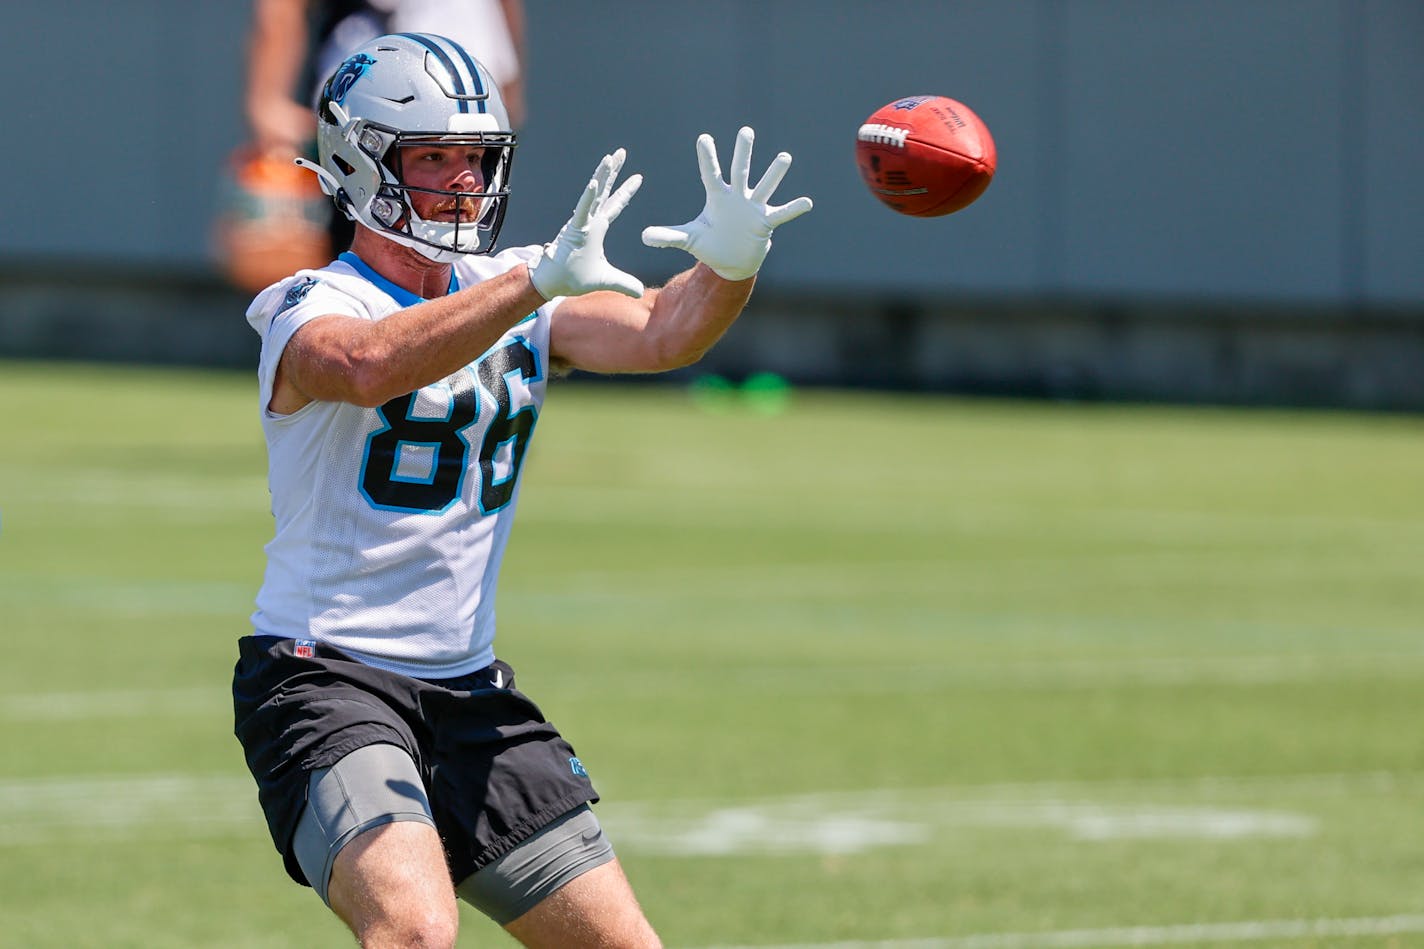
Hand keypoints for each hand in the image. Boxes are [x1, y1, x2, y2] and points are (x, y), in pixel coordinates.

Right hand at [528, 149, 644, 299]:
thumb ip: (624, 283)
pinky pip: (582, 210)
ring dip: (602, 176)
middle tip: (621, 153)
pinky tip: (595, 183)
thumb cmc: (572, 278)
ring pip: (593, 194)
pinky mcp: (572, 229)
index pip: (615, 205)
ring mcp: (580, 222)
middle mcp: (589, 220)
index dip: (626, 191)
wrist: (551, 283)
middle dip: (613, 172)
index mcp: (596, 228)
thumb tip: (641, 292)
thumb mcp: (606, 280)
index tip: (638, 177)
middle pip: (604, 191)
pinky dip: (588, 197)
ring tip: (611, 158)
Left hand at [642, 127, 813, 280]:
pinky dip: (794, 208)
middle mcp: (737, 197)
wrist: (731, 262)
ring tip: (784, 157)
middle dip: (743, 152)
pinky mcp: (765, 223)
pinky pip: (782, 214)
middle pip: (740, 170)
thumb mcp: (688, 240)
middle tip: (746, 131)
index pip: (711, 174)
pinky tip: (808, 202)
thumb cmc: (710, 245)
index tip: (703, 138)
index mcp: (717, 198)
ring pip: (765, 186)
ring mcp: (753, 208)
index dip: (707, 157)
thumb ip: (667, 236)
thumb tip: (643, 236)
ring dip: (774, 173)